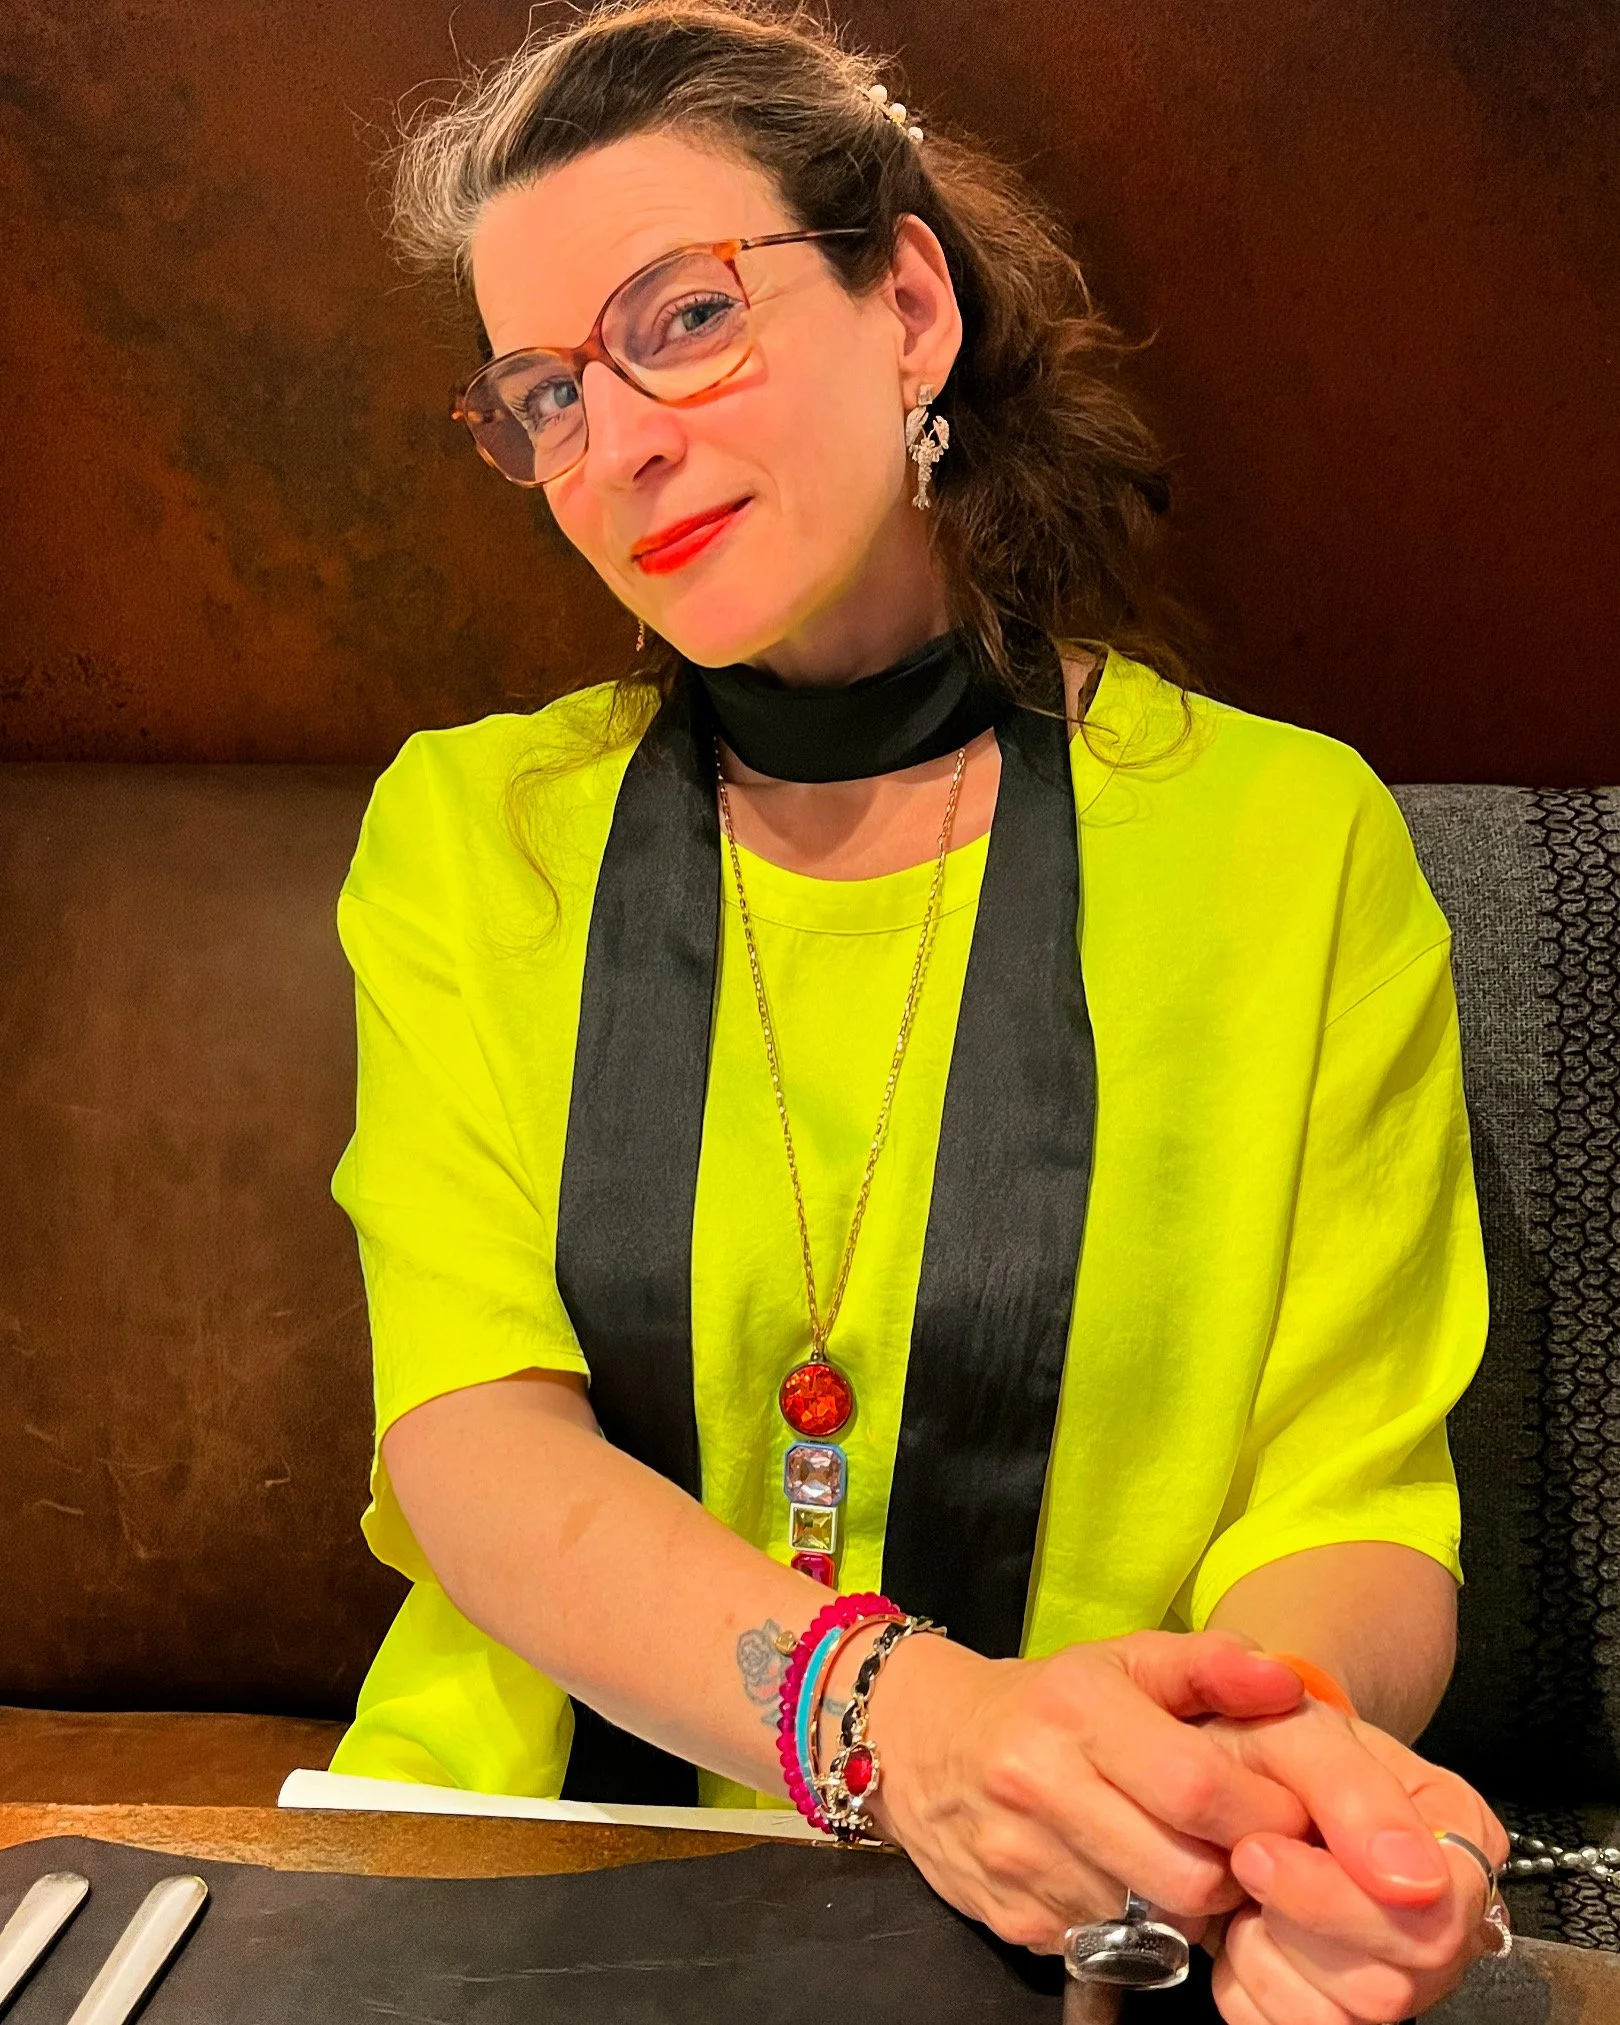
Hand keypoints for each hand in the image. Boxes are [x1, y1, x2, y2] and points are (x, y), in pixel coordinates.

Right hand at [863, 1630, 1316, 1951]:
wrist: (921, 1743)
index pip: (1195, 1786)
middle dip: (1233, 1869)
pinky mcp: (1012, 1921)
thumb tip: (1287, 1686)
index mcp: (1076, 1709)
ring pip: (1153, 1920)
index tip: (1284, 1808)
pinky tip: (1129, 1879)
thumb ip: (1210, 1664)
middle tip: (1237, 1844)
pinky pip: (1109, 1943)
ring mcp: (1020, 1861)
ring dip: (1187, 1900)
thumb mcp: (1122, 1660)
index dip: (1261, 1810)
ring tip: (1182, 1855)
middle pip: (1184, 1874)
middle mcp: (1039, 1784)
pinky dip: (1135, 1923)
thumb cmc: (1046, 1699)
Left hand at [1202, 1704, 1507, 2021]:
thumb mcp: (1299, 1730)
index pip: (1434, 1919)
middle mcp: (1445, 1922)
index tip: (1261, 1850)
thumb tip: (1413, 1880)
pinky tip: (1245, 1924)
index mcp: (1461, 1842)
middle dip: (1297, 1921)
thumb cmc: (1274, 1742)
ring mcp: (1398, 1974)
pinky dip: (1246, 1982)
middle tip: (1245, 1855)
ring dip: (1267, 1951)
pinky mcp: (1336, 2007)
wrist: (1231, 1764)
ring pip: (1344, 2018)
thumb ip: (1355, 1789)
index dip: (1339, 1900)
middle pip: (1393, 1986)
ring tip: (1250, 1886)